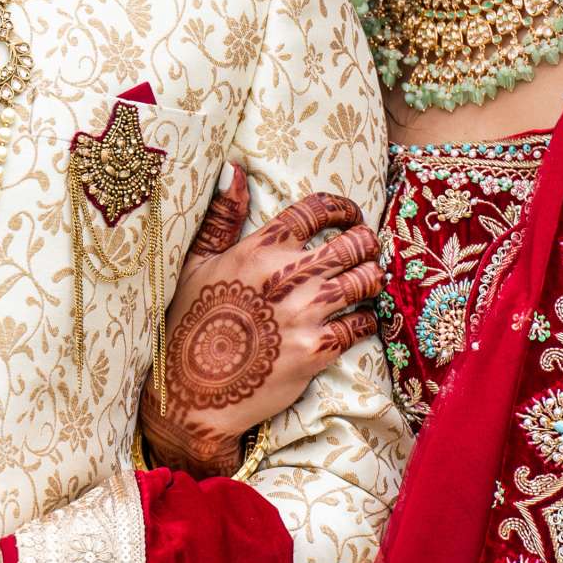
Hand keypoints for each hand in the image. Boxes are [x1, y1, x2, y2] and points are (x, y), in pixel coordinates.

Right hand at [140, 167, 381, 478]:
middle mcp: (287, 275)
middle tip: (367, 247)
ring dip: (372, 276)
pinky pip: (362, 323)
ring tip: (368, 279)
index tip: (351, 215)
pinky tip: (361, 318)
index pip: (317, 211)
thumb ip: (221, 216)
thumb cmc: (190, 324)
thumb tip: (233, 169)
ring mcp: (305, 312)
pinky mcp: (318, 349)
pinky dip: (369, 318)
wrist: (192, 393)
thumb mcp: (196, 263)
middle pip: (353, 243)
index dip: (342, 209)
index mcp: (259, 248)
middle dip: (366, 242)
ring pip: (365, 280)